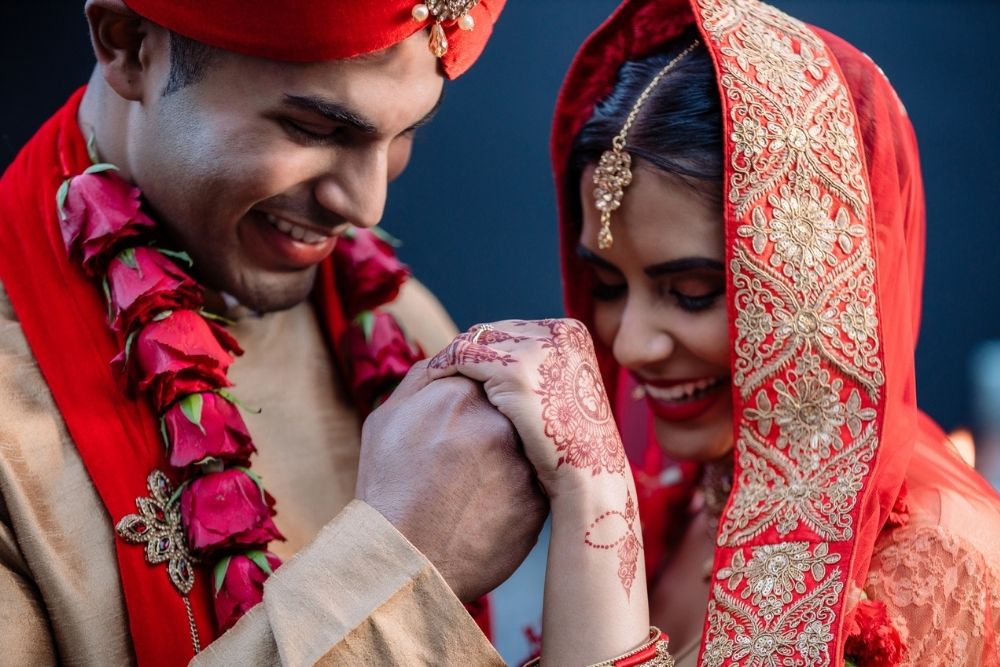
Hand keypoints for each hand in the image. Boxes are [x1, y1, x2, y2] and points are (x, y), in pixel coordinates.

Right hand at [355, 360, 547, 601]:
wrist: (401, 560)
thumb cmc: (388, 489)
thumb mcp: (386, 420)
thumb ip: (422, 380)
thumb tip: (450, 359)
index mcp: (460, 395)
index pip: (489, 375)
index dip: (479, 397)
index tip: (468, 416)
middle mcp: (499, 422)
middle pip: (513, 407)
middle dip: (499, 423)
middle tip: (475, 451)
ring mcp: (523, 462)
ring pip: (529, 443)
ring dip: (512, 455)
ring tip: (480, 481)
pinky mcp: (538, 501)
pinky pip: (538, 480)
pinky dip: (519, 488)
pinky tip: (490, 504)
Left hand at [427, 319, 625, 495]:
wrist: (588, 476)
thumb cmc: (572, 445)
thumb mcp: (562, 394)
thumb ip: (539, 372)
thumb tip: (501, 366)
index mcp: (570, 333)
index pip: (513, 329)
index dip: (487, 349)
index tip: (464, 367)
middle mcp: (556, 333)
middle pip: (494, 331)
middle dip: (469, 351)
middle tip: (444, 372)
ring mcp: (537, 350)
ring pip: (475, 340)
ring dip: (453, 358)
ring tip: (435, 378)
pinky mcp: (515, 372)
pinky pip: (464, 357)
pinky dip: (445, 366)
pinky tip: (432, 383)